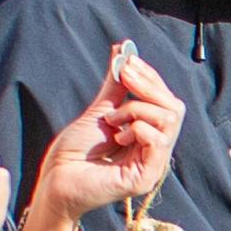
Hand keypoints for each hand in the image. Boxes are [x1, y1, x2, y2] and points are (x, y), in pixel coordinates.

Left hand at [20, 47, 185, 230]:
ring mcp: (153, 165)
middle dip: (148, 86)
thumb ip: (116, 85)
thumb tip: (123, 50)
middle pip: (174, 108)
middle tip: (124, 78)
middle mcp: (156, 150)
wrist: (56, 180)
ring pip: (169, 120)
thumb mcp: (100, 110)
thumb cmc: (74, 152)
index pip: (167, 101)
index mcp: (149, 135)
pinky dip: (137, 128)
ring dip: (138, 109)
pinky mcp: (146, 177)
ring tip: (113, 120)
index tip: (127, 62)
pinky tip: (117, 135)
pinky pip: (158, 140)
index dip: (151, 78)